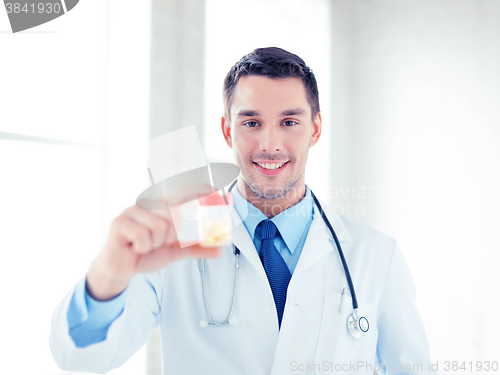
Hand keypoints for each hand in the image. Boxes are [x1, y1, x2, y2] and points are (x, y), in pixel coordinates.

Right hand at [86, 184, 220, 299]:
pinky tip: (133, 247)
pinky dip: (141, 247)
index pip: (180, 194)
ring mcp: (132, 211)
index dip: (196, 190)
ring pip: (159, 226)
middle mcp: (147, 205)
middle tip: (158, 244)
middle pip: (173, 215)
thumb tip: (218, 251)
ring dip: (154, 244)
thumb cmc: (145, 256)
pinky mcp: (119, 222)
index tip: (214, 190)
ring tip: (144, 246)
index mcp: (160, 209)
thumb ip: (194, 249)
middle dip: (170, 236)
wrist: (120, 270)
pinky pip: (142, 235)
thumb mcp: (174, 252)